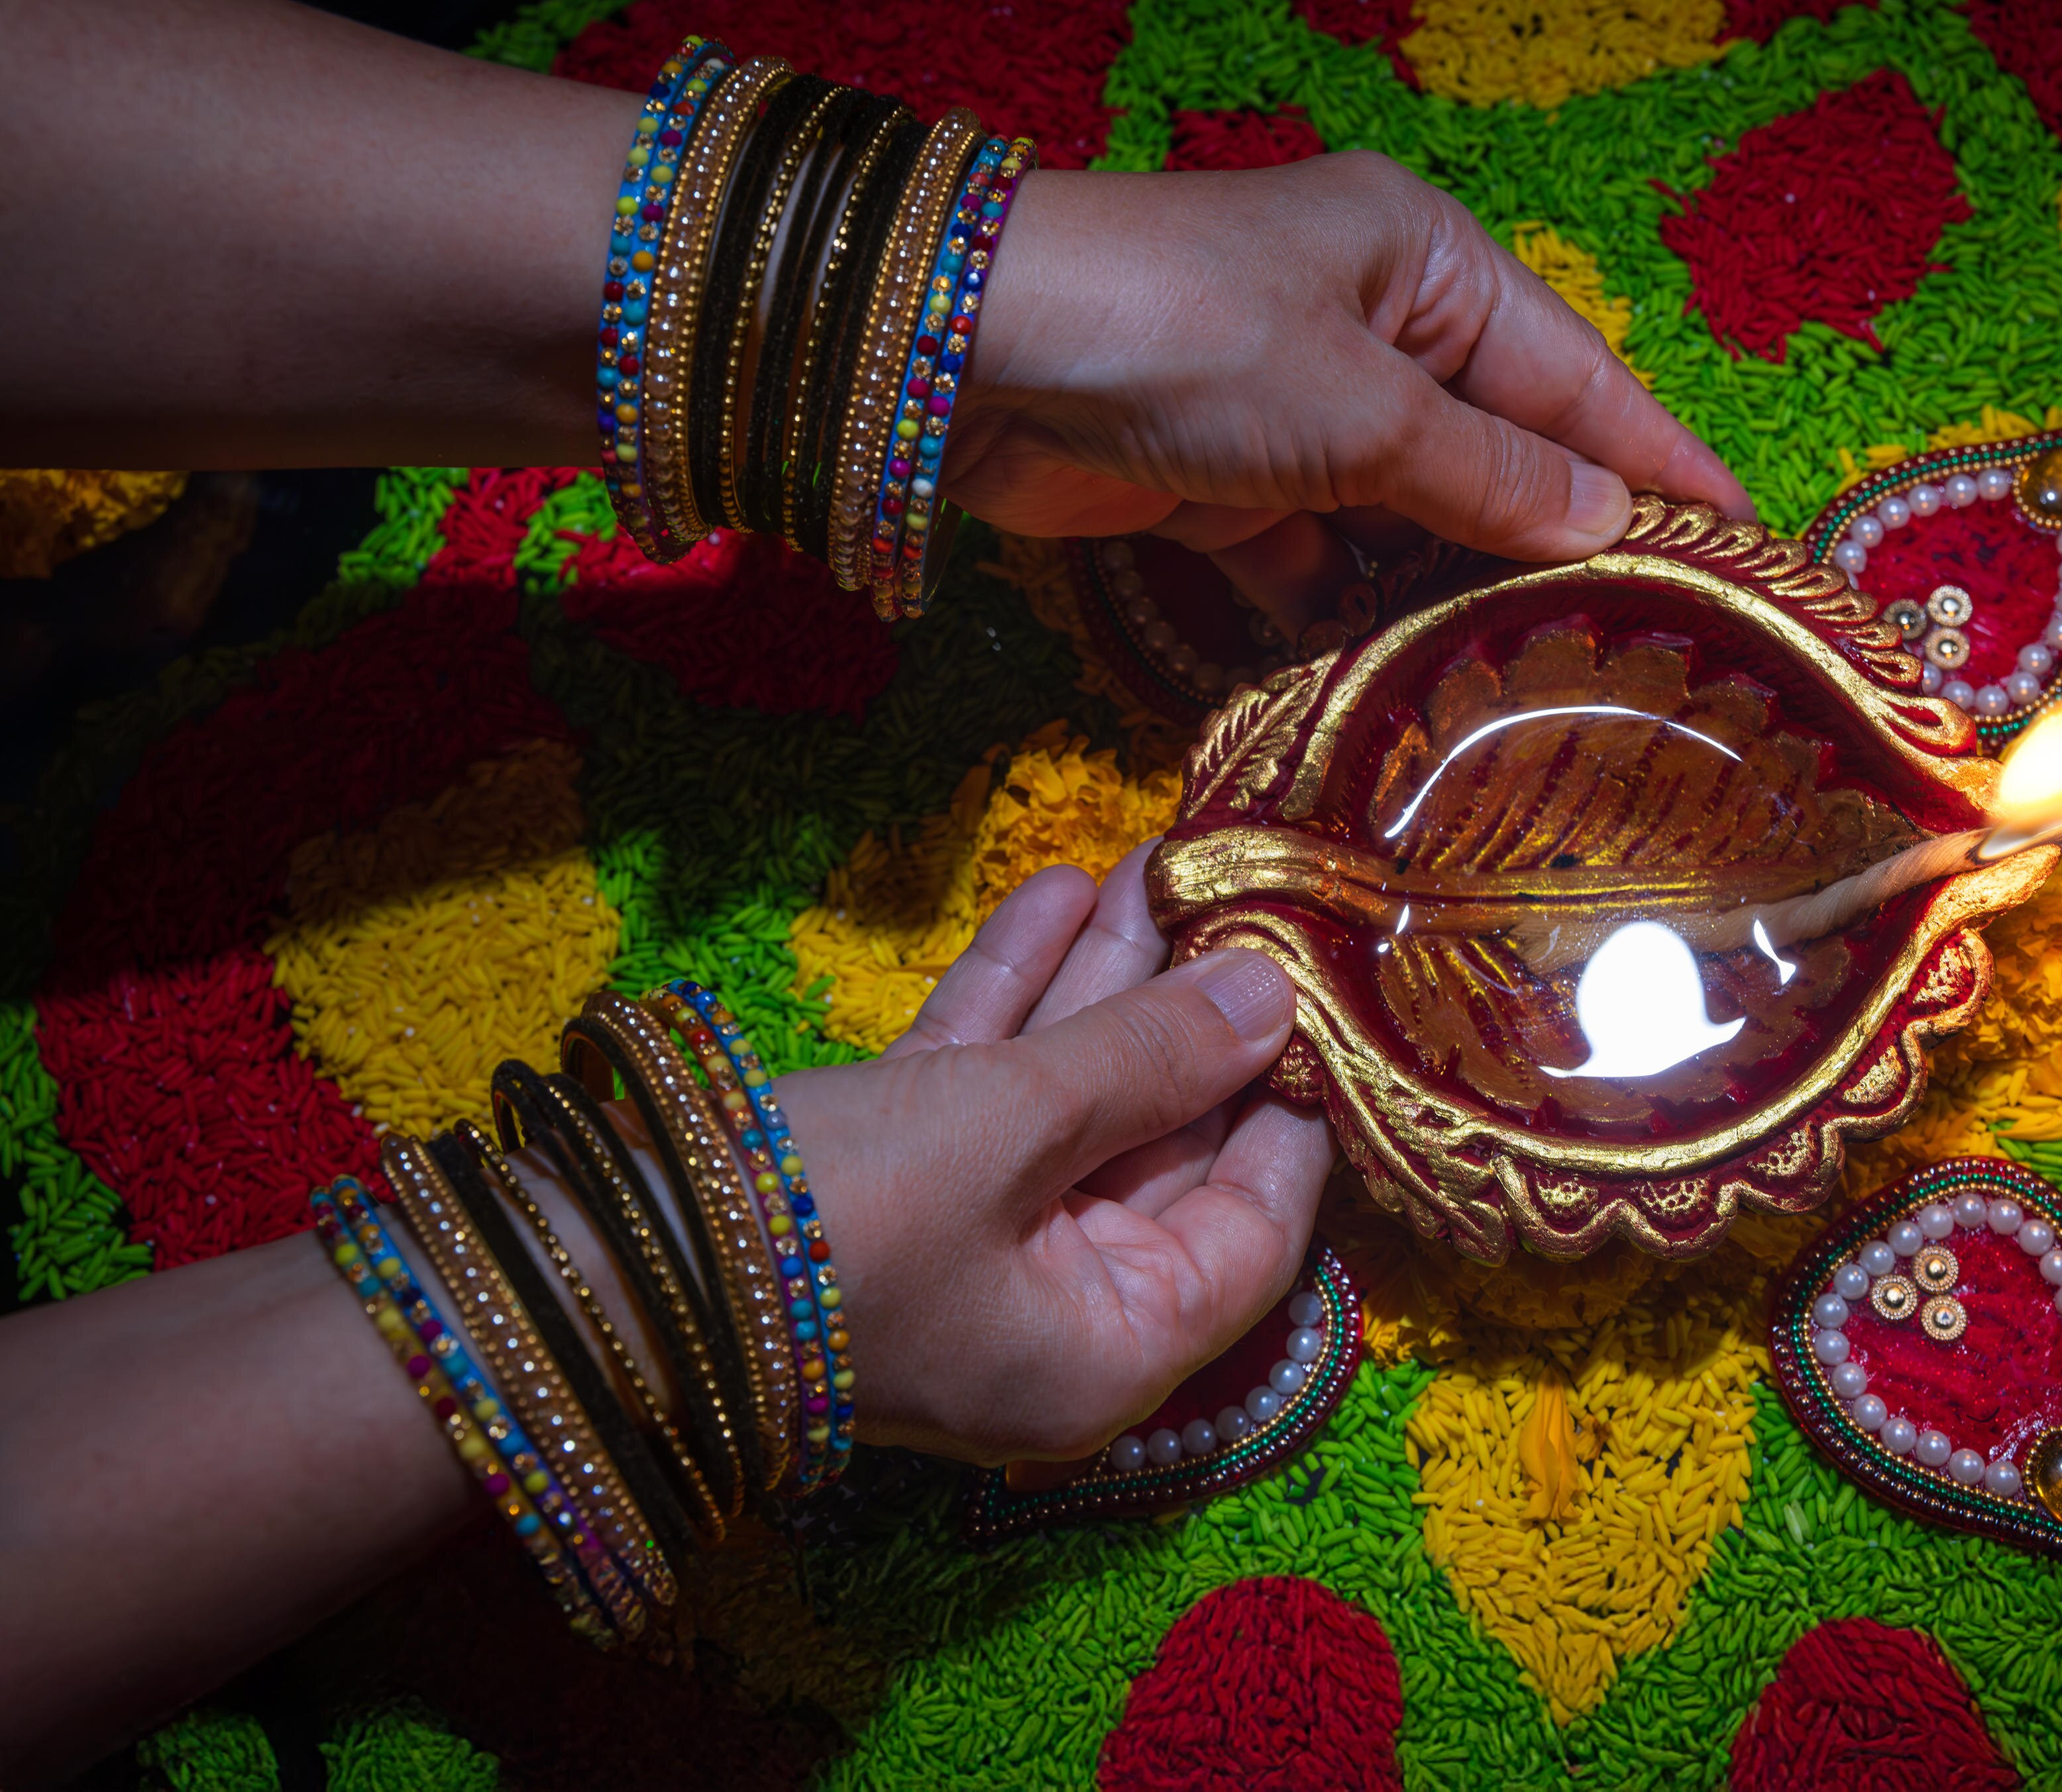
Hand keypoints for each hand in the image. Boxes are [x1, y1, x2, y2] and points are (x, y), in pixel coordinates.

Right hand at [774, 850, 1327, 1464]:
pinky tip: (1059, 889)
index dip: (1286, 1106)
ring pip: (1067, 1099)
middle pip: (1159, 1148)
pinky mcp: (887, 1185)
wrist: (596, 1268)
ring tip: (1157, 860)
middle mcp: (1051, 1310)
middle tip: (1235, 896)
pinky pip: (981, 1085)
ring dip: (1105, 979)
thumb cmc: (834, 1223)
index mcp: (1109, 1349)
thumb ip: (1148, 1058)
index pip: (1253, 1230)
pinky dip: (1016, 995)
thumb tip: (1268, 1002)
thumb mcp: (1013, 1127)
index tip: (1316, 994)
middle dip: (1188, 1013)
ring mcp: (968, 1248)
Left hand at [946, 149, 1757, 631]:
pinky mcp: (1222, 480)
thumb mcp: (1363, 407)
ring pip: (1412, 517)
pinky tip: (1404, 685)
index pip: (1582, 380)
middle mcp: (1375, 325)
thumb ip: (1490, 478)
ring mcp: (1295, 404)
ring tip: (1548, 691)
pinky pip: (1320, 559)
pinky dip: (1350, 613)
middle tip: (1658, 653)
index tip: (1748, 553)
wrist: (964, 354)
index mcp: (1429, 264)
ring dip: (1457, 594)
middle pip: (1503, 452)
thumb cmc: (1188, 336)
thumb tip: (1611, 528)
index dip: (1664, 468)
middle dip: (1564, 547)